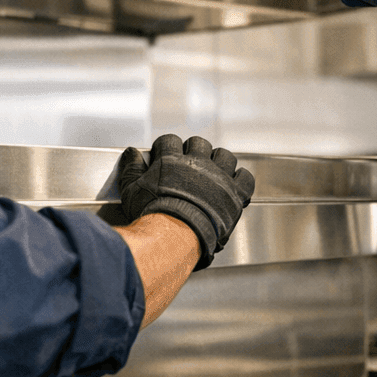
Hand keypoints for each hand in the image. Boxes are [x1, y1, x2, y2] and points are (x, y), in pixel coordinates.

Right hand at [117, 135, 255, 269]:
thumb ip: (131, 169)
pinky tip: (234, 184)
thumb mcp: (132, 191)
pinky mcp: (234, 194)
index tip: (164, 155)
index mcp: (172, 160)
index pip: (170, 140)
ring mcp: (218, 177)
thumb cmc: (152, 216)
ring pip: (224, 156)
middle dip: (193, 151)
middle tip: (189, 164)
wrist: (175, 236)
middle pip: (199, 143)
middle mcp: (197, 163)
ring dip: (219, 161)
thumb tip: (131, 153)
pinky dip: (241, 179)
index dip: (166, 147)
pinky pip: (245, 177)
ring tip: (213, 172)